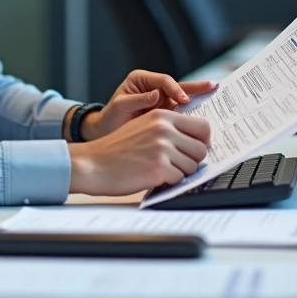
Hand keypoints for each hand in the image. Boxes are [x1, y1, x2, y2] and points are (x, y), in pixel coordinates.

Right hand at [68, 109, 211, 195]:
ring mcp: (162, 148)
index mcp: (162, 115)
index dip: (202, 140)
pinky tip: (153, 177)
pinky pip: (179, 179)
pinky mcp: (159, 168)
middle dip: (192, 159)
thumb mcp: (143, 126)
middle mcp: (164, 129)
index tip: (195, 148)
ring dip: (180, 172)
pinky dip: (169, 182)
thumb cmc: (116, 149)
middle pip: (201, 148)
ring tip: (160, 170)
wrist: (93, 164)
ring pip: (193, 166)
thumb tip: (197, 139)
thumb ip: (168, 128)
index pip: (203, 125)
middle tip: (176, 163)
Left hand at [81, 70, 216, 140]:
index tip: (183, 100)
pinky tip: (204, 113)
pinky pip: (181, 111)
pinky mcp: (165, 113)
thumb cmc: (109, 118)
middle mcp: (154, 87)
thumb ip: (137, 100)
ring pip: (182, 97)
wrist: (106, 132)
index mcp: (141, 80)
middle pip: (177, 85)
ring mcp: (161, 100)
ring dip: (197, 98)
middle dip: (194, 88)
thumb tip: (156, 95)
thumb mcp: (119, 106)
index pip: (164, 81)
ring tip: (214, 92)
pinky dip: (192, 112)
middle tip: (211, 87)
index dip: (175, 89)